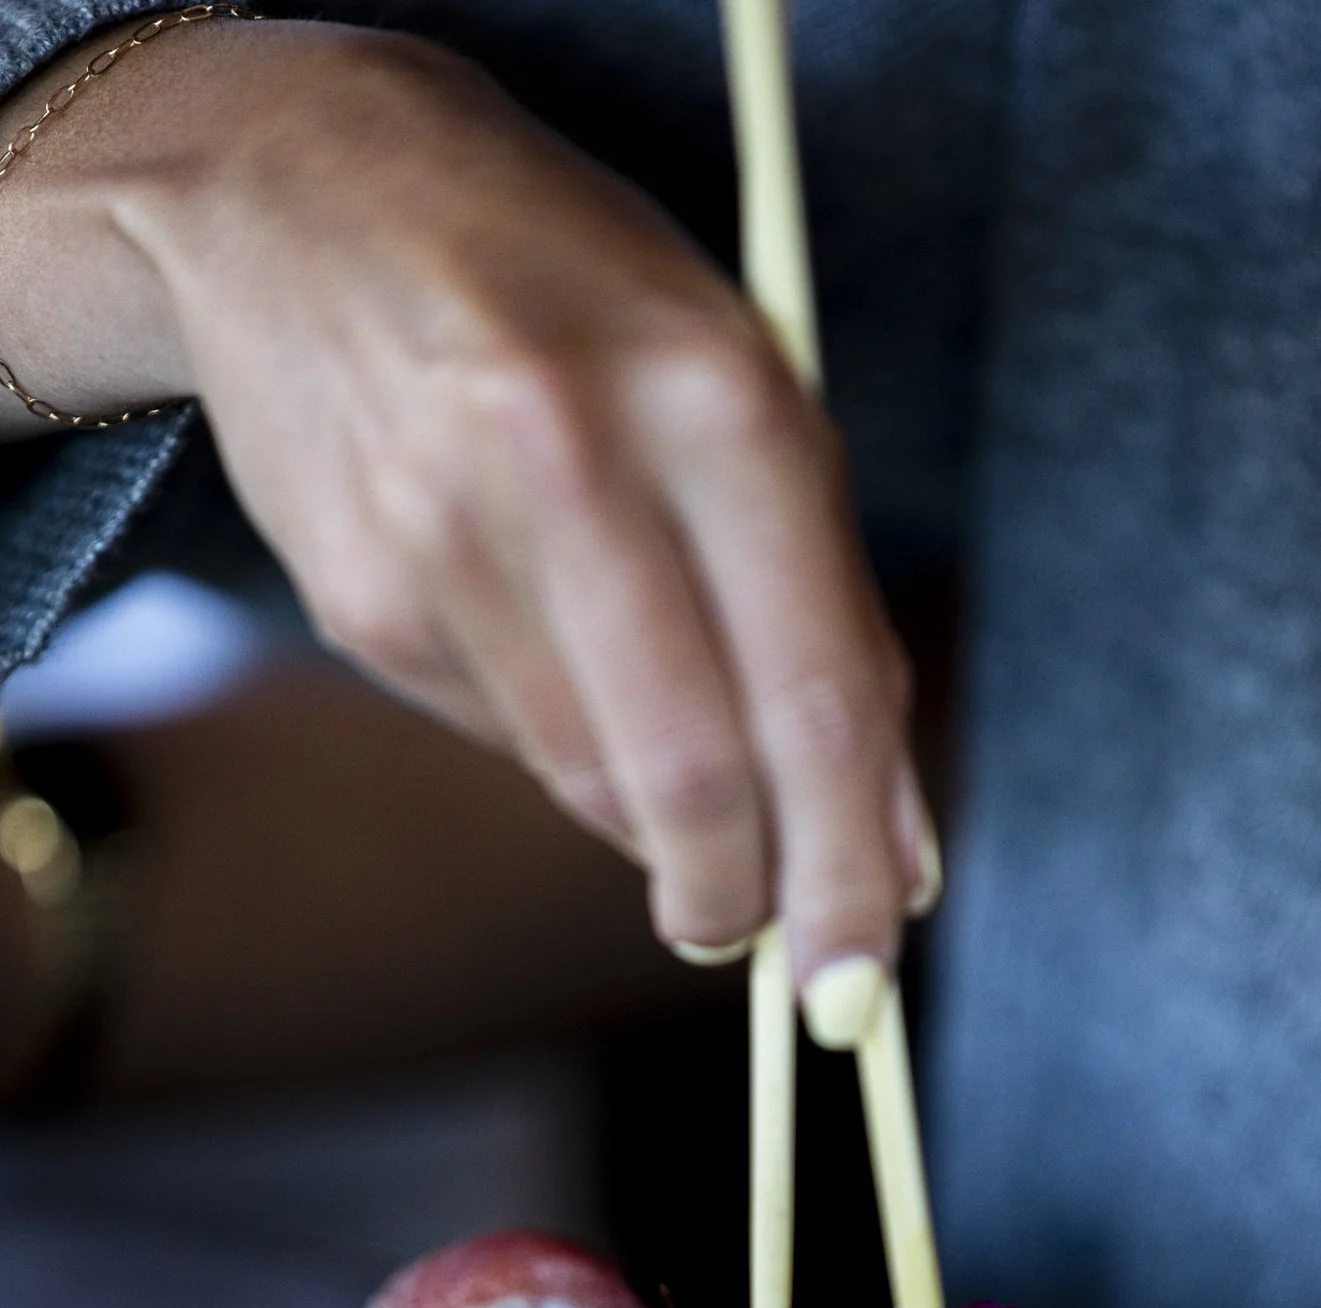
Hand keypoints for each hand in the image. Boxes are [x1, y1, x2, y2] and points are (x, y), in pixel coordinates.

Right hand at [0, 20, 934, 991]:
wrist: (303, 193)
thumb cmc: (577, 298)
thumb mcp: (741, 394)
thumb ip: (830, 618)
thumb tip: (893, 847)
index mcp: (716, 399)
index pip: (813, 701)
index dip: (850, 869)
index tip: (861, 977)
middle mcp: (574, 466)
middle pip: (693, 784)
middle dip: (742, 901)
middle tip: (758, 936)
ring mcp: (446, 539)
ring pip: (590, 785)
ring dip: (651, 824)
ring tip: (658, 731)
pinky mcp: (361, 601)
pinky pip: (503, 741)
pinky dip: (556, 737)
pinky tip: (537, 626)